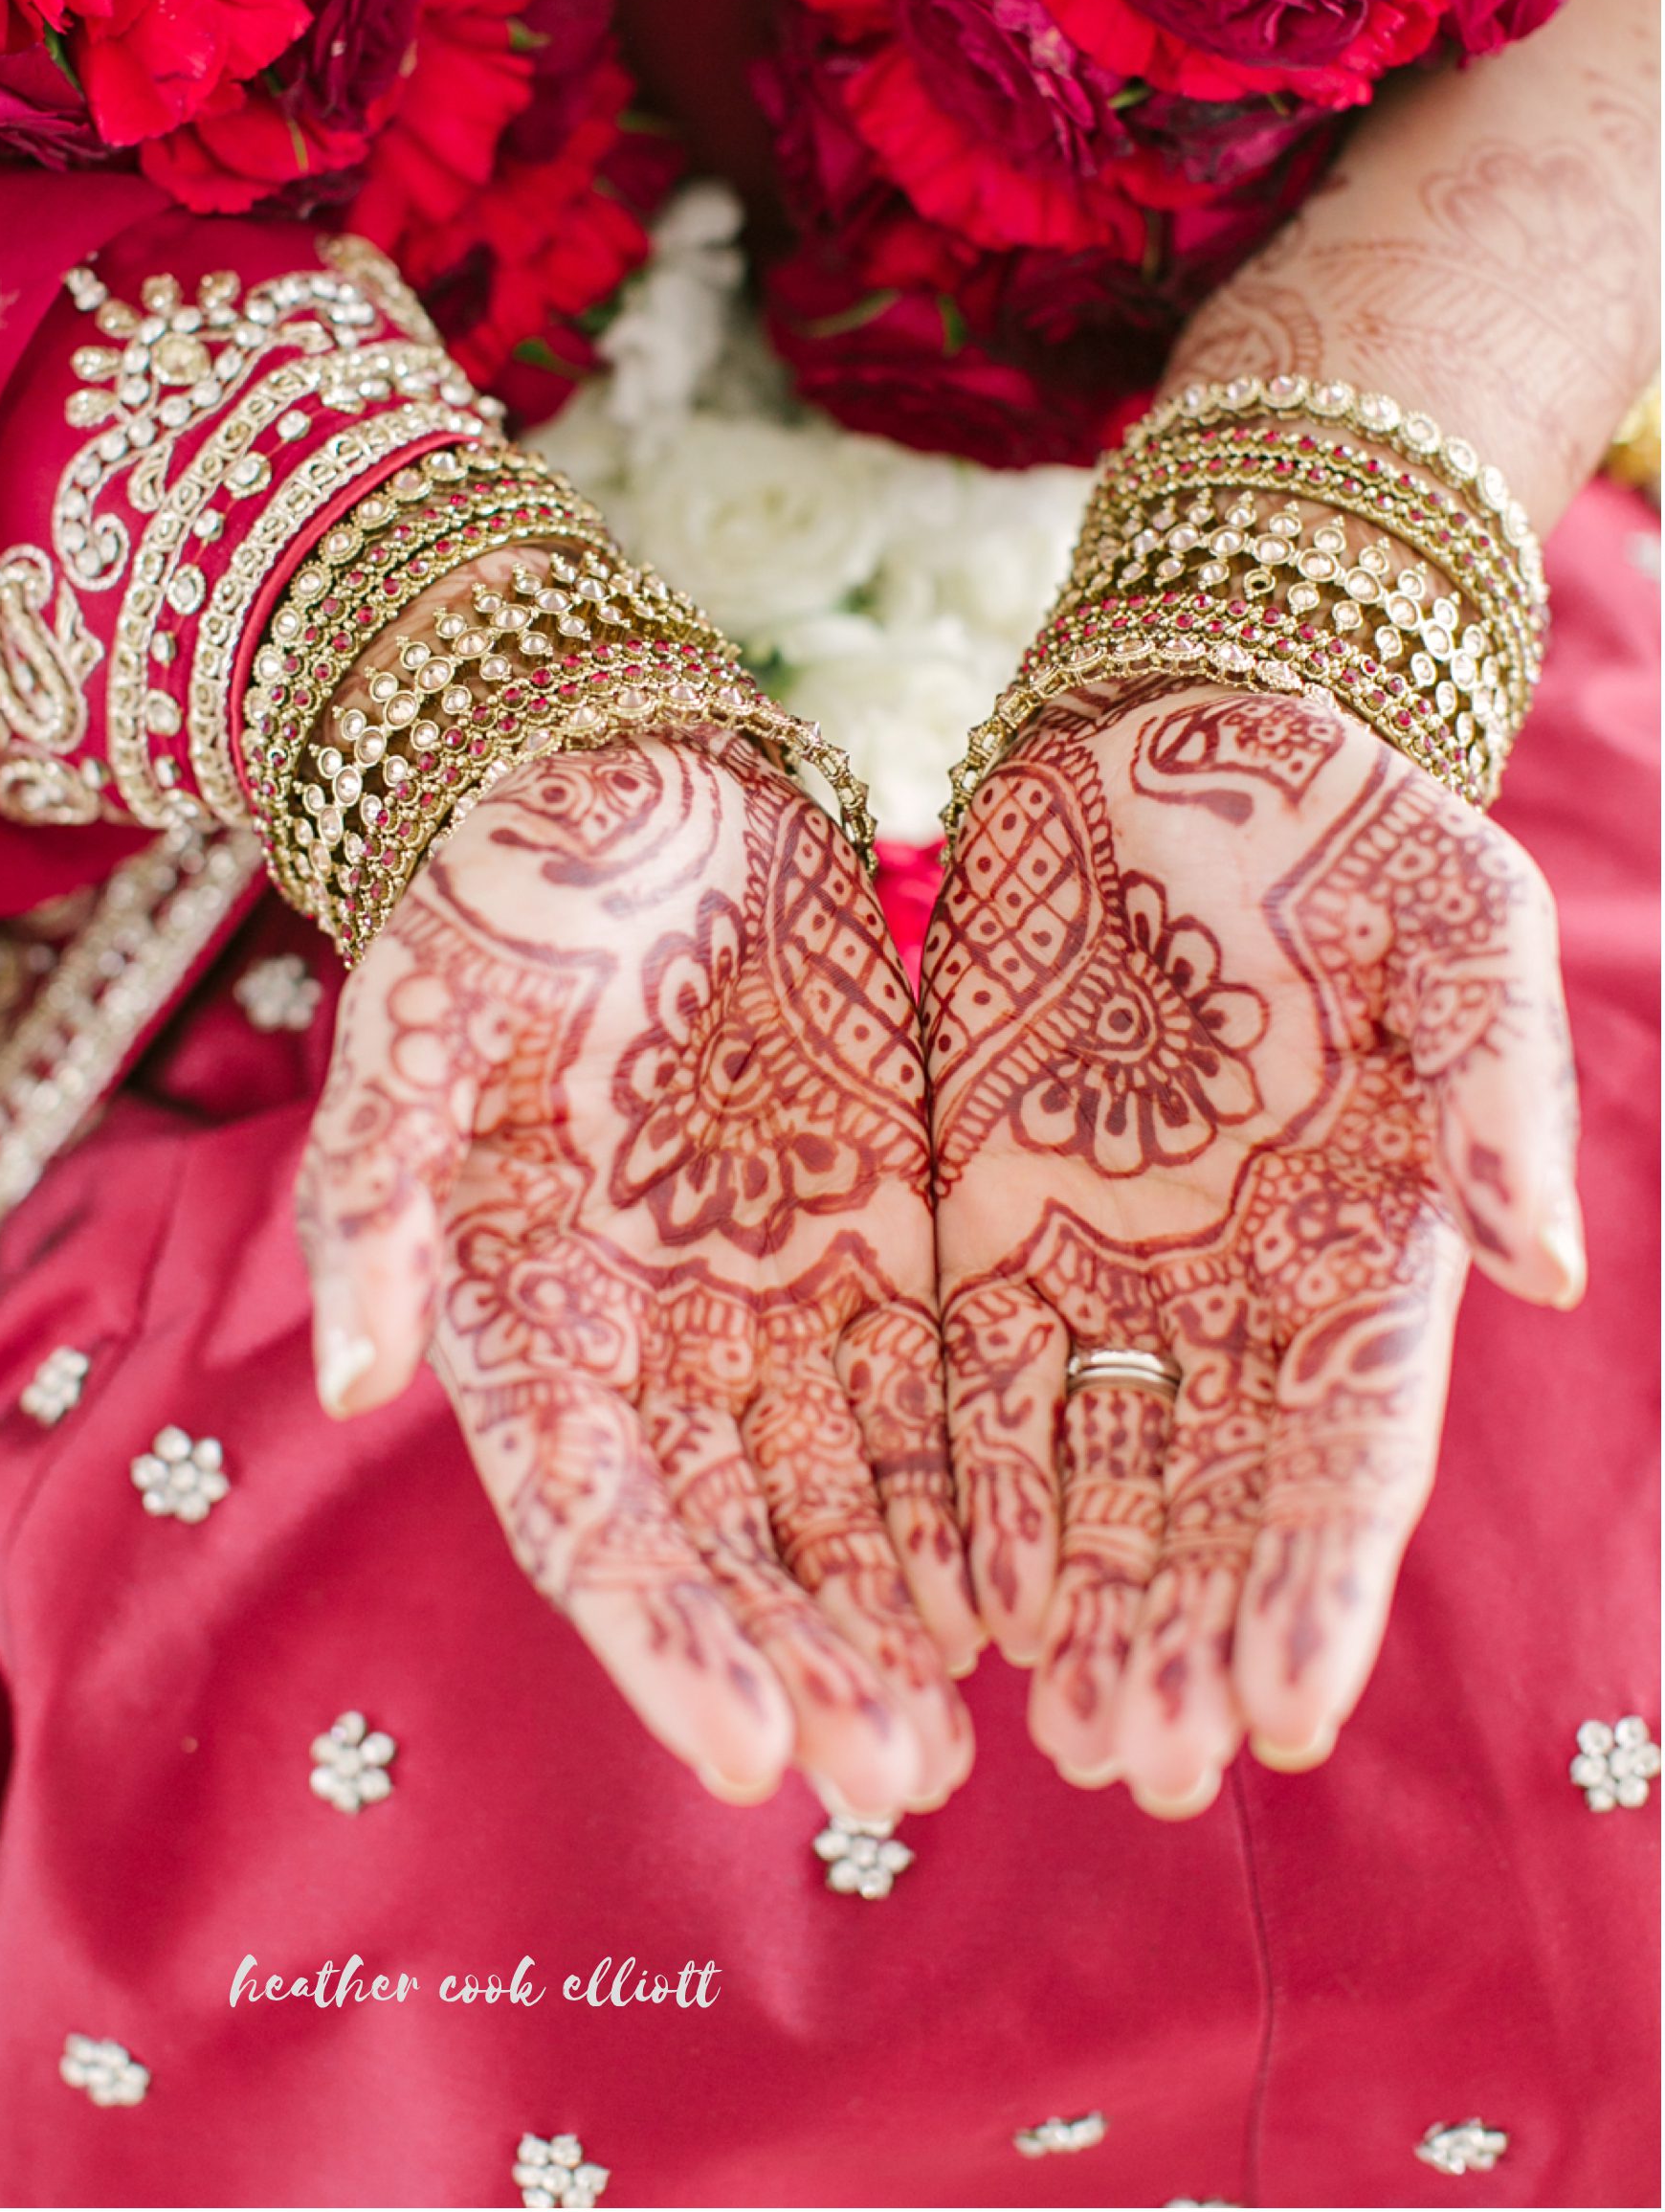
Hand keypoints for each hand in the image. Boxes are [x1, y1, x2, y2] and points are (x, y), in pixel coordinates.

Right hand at [297, 731, 977, 1814]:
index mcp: (526, 1316)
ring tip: (969, 1731)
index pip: (592, 1518)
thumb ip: (376, 1189)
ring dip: (894, 1612)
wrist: (634, 779)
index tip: (748, 1749)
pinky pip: (929, 1384)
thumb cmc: (503, 892)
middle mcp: (649, 1338)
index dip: (664, 1639)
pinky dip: (969, 1487)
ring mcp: (767, 1293)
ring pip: (838, 1491)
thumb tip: (355, 1376)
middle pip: (730, 1540)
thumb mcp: (422, 1012)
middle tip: (897, 1779)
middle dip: (806, 1662)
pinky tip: (1027, 1578)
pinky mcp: (875, 1231)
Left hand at [924, 681, 1581, 1816]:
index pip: (1345, 1447)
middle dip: (1182, 1632)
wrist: (1159, 729)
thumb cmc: (1328, 810)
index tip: (1280, 1706)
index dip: (1314, 1581)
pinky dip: (966, 1489)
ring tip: (1053, 1729)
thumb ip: (1497, 1081)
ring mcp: (1108, 1256)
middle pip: (1213, 1497)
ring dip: (1078, 1601)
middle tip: (1140, 1765)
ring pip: (1096, 1469)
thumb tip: (1548, 1268)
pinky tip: (946, 1593)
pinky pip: (971, 1378)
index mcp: (1364, 1236)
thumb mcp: (1452, 913)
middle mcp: (1238, 1280)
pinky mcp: (986, 1214)